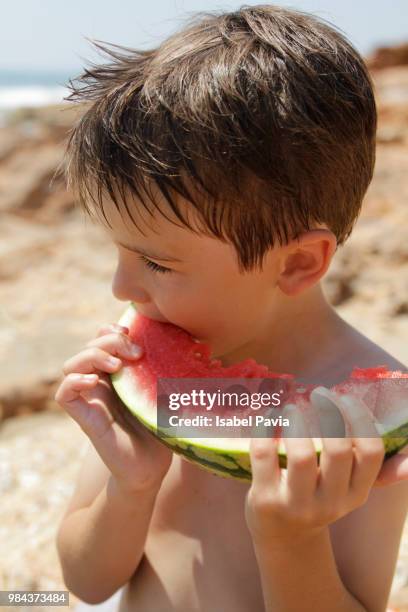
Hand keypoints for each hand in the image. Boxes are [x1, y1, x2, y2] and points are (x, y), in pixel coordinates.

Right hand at [54, 323, 172, 493]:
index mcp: (119, 373)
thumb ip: (175, 373)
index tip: (134, 334)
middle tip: (136, 353)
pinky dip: (74, 381)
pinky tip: (94, 381)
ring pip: (71, 365)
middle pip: (89, 346)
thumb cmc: (162, 430)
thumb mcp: (170, 394)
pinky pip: (64, 394)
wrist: (152, 468)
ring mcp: (91, 399)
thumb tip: (206, 352)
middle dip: (109, 341)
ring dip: (91, 356)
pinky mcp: (85, 418)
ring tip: (116, 366)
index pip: (102, 339)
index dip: (112, 330)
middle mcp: (102, 383)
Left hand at [245, 389, 385, 542]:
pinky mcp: (265, 500)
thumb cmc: (318, 498)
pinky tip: (267, 418)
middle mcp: (330, 502)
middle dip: (329, 413)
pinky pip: (264, 455)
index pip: (370, 453)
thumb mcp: (348, 492)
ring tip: (291, 408)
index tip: (345, 396)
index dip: (360, 418)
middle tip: (318, 393)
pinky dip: (264, 429)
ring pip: (302, 455)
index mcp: (355, 493)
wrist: (282, 537)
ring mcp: (296, 504)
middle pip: (338, 450)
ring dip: (297, 422)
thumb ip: (376, 474)